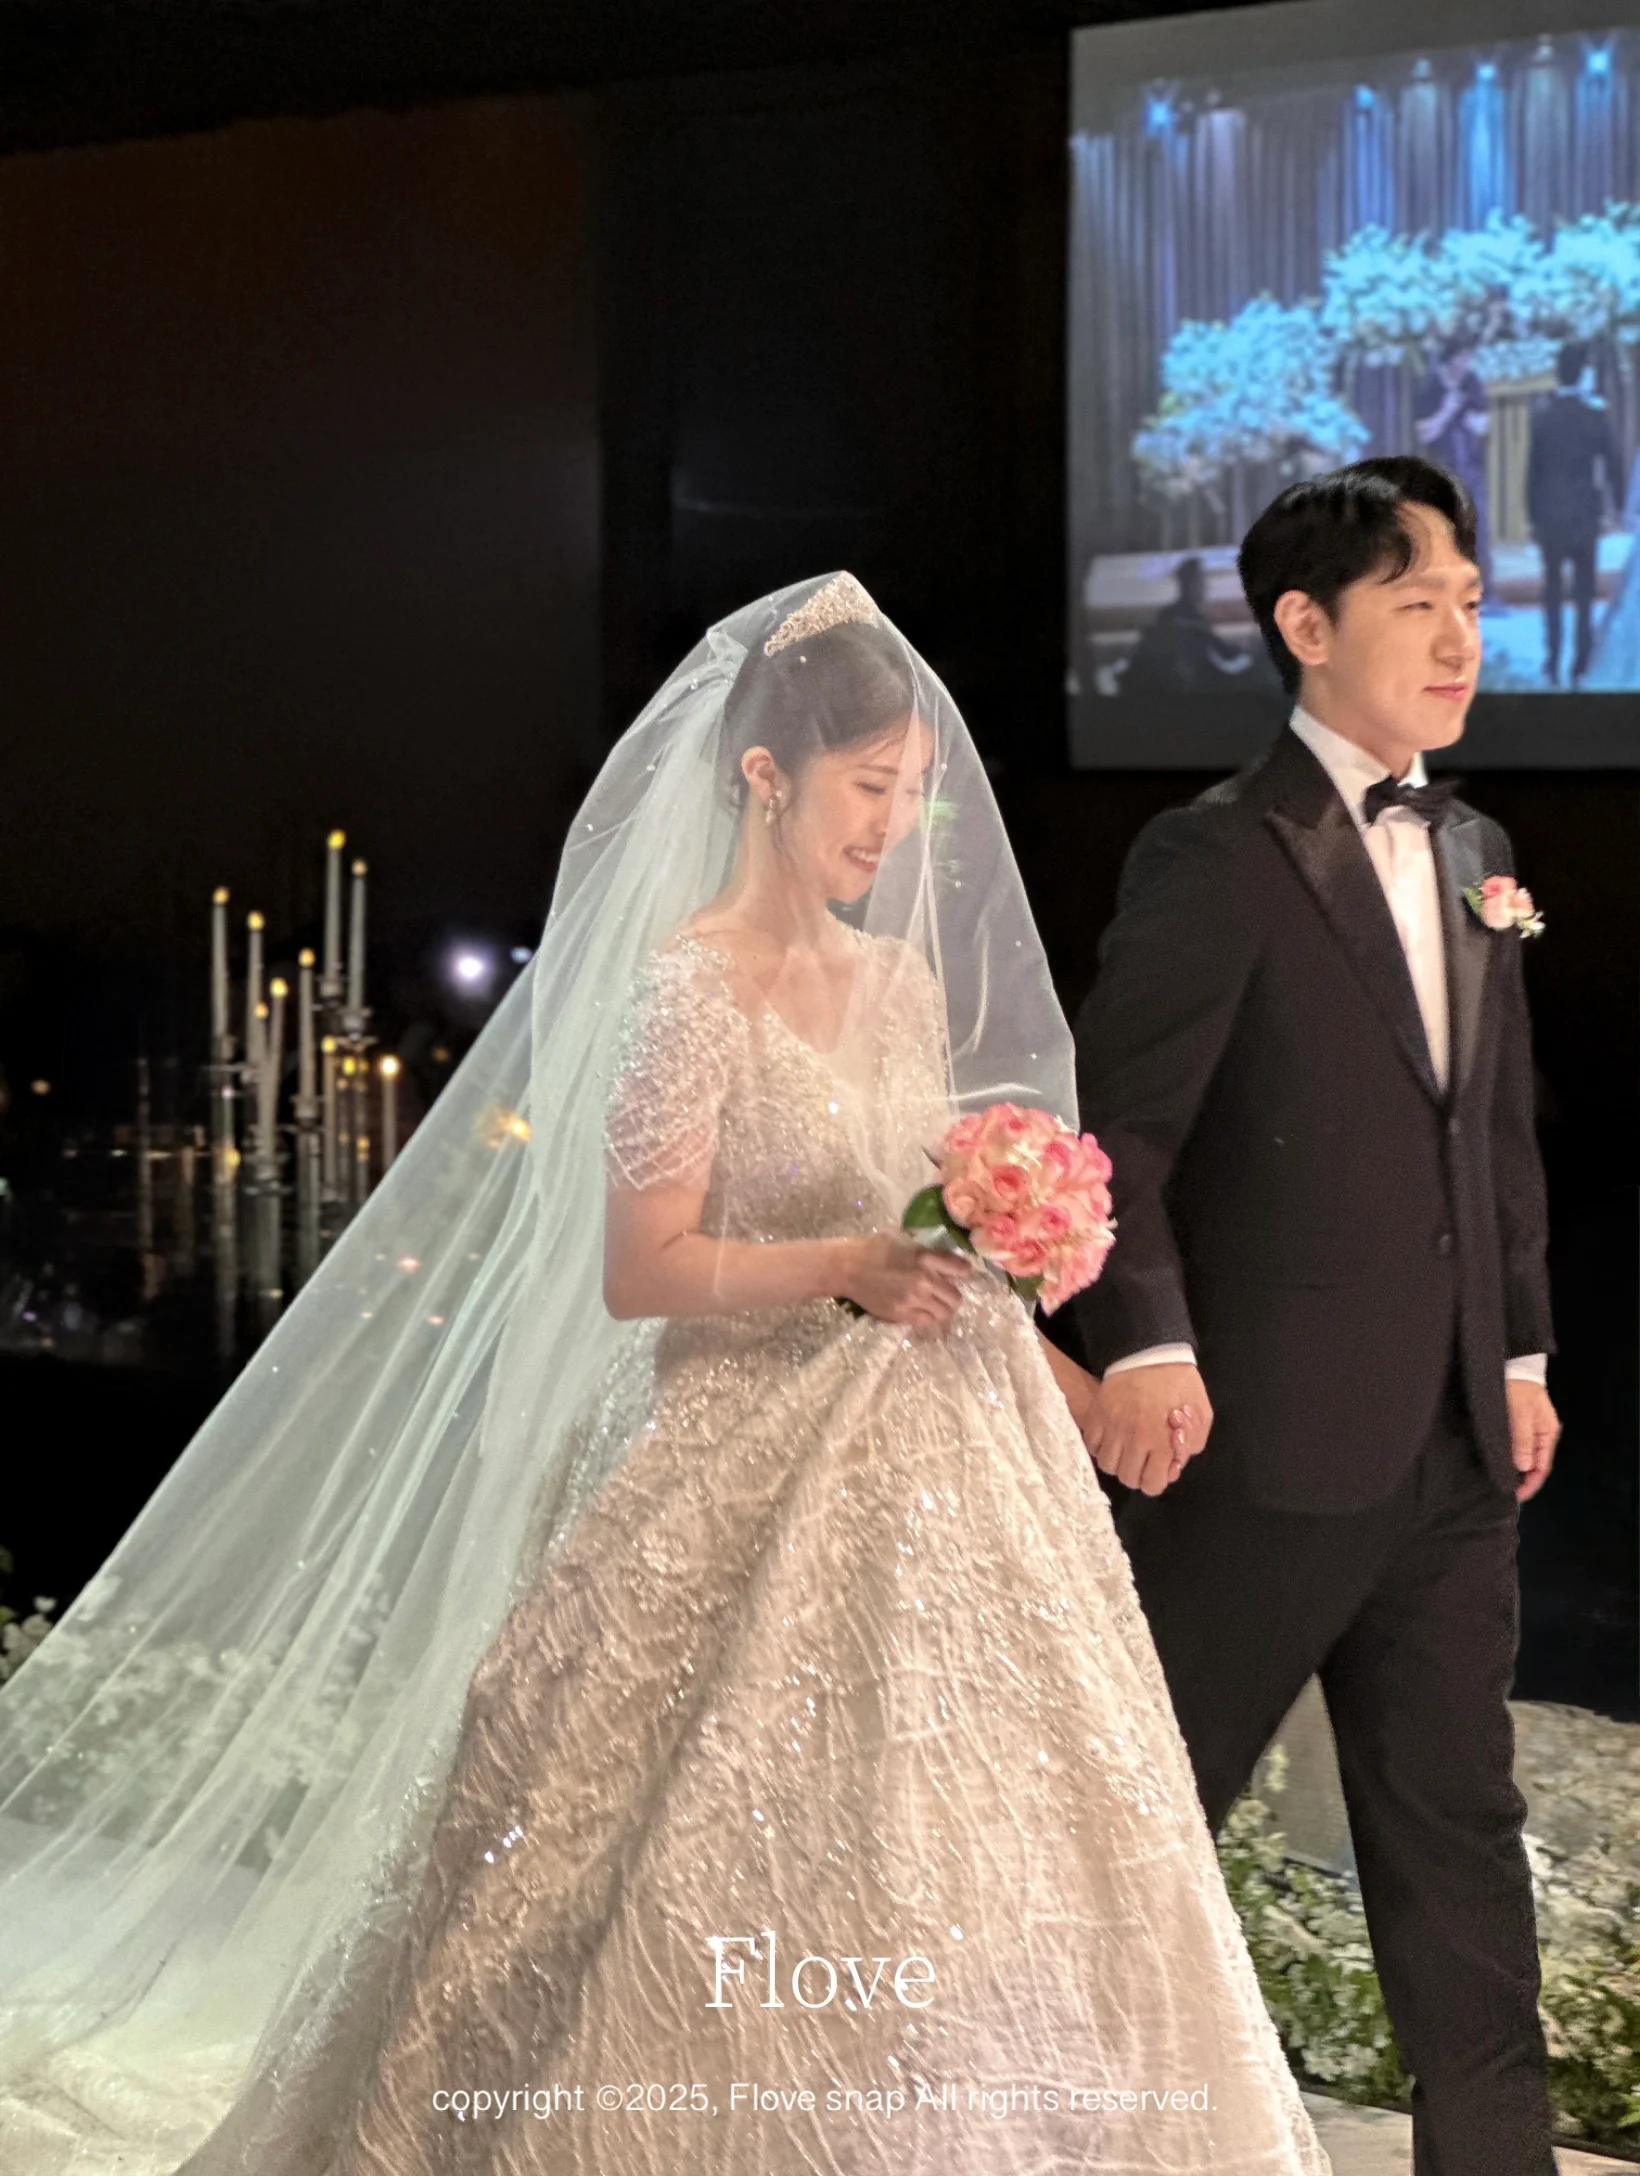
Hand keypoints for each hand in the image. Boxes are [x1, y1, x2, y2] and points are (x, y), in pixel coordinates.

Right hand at [836, 1234, 971, 1338]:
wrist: (847, 1267)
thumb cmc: (874, 1247)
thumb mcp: (903, 1238)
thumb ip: (925, 1246)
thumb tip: (944, 1252)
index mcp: (925, 1258)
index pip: (960, 1268)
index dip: (963, 1271)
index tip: (961, 1271)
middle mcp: (923, 1280)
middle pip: (955, 1297)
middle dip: (952, 1294)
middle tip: (945, 1291)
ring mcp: (913, 1300)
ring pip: (943, 1313)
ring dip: (942, 1308)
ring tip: (934, 1303)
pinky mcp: (901, 1314)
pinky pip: (926, 1321)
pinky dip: (928, 1316)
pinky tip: (921, 1309)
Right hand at [1081, 1363, 1211, 1495]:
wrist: (1150, 1351)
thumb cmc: (1179, 1383)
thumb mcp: (1201, 1413)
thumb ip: (1193, 1443)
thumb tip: (1176, 1463)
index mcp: (1161, 1440)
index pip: (1152, 1484)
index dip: (1158, 1478)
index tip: (1161, 1463)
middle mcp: (1133, 1438)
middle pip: (1128, 1478)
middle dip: (1139, 1472)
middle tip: (1145, 1456)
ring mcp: (1111, 1427)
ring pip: (1108, 1465)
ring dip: (1119, 1461)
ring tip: (1127, 1448)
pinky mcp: (1096, 1415)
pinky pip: (1091, 1446)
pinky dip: (1101, 1447)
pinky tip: (1112, 1437)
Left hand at [1507, 1377, 1559, 1502]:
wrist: (1513, 1365)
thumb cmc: (1518, 1388)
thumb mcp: (1519, 1414)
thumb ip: (1522, 1440)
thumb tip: (1523, 1467)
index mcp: (1547, 1434)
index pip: (1542, 1467)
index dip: (1530, 1484)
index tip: (1515, 1496)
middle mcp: (1541, 1435)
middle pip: (1534, 1465)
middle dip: (1522, 1480)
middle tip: (1504, 1493)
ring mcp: (1531, 1430)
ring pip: (1525, 1457)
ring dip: (1516, 1471)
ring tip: (1500, 1483)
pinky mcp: (1519, 1425)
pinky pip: (1517, 1448)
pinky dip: (1510, 1458)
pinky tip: (1499, 1464)